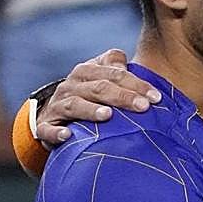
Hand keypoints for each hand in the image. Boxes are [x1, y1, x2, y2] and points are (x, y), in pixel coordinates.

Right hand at [35, 49, 161, 144]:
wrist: (52, 116)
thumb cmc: (87, 97)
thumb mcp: (101, 79)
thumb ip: (117, 69)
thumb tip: (129, 65)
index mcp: (87, 72)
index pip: (115, 73)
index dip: (136, 84)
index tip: (156, 98)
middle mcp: (71, 86)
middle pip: (98, 87)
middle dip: (122, 97)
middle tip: (143, 107)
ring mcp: (57, 106)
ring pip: (74, 104)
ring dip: (91, 110)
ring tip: (108, 116)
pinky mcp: (45, 126)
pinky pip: (48, 129)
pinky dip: (56, 133)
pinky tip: (67, 136)